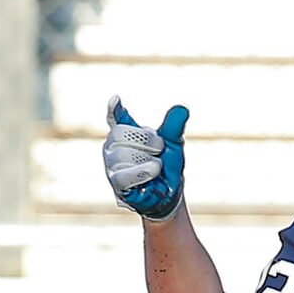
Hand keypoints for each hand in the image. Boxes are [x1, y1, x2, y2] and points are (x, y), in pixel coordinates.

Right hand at [104, 97, 187, 218]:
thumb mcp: (173, 143)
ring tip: (157, 166)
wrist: (169, 193)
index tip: (116, 99)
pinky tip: (153, 171)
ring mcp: (112, 165)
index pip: (115, 118)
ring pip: (121, 155)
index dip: (114, 110)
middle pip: (119, 133)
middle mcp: (114, 147)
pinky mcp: (116, 184)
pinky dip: (141, 173)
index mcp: (126, 133)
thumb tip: (181, 109)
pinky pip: (123, 176)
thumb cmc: (167, 165)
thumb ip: (174, 126)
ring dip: (145, 160)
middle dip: (144, 139)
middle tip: (160, 147)